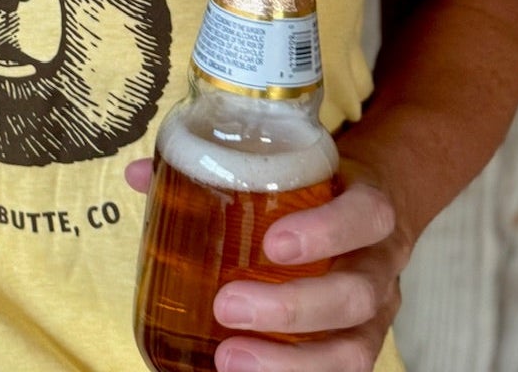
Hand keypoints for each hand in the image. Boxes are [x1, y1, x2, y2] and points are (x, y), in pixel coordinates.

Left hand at [125, 156, 407, 370]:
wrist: (371, 205)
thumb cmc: (316, 187)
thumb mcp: (288, 166)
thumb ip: (218, 166)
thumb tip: (139, 176)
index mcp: (365, 208)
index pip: (365, 215)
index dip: (326, 231)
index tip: (272, 244)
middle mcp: (378, 264)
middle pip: (357, 295)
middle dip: (291, 308)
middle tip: (228, 306)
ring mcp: (376, 312)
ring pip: (354, 348)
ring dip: (291, 362)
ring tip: (230, 360)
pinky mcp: (360, 343)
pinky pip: (343, 371)